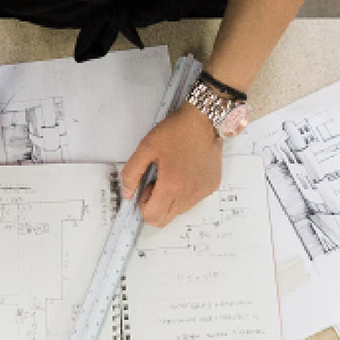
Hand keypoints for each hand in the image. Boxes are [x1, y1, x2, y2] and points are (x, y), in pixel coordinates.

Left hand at [121, 103, 222, 227]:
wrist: (204, 120)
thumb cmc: (175, 132)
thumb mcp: (145, 148)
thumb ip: (131, 173)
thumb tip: (128, 194)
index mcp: (172, 186)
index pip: (152, 217)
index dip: (144, 204)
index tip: (147, 185)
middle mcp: (190, 194)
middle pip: (165, 220)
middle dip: (155, 205)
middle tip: (157, 181)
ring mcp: (202, 192)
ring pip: (179, 211)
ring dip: (170, 199)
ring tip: (171, 174)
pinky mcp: (211, 187)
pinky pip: (193, 201)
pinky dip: (184, 193)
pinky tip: (184, 172)